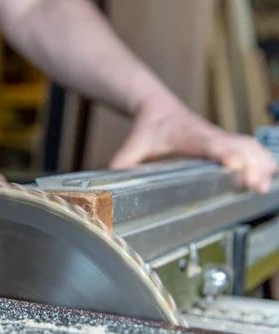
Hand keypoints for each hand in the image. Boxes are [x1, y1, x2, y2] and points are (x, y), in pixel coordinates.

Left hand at [109, 96, 277, 192]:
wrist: (157, 107)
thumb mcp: (134, 145)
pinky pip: (251, 148)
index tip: (236, 165)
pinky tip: (271, 175)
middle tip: (257, 185)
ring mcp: (221, 137)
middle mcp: (210, 135)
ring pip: (249, 146)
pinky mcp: (226, 142)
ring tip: (265, 185)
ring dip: (262, 164)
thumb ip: (123, 163)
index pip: (209, 144)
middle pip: (237, 146)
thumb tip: (110, 181)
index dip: (224, 153)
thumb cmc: (148, 128)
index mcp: (188, 135)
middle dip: (251, 164)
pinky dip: (264, 160)